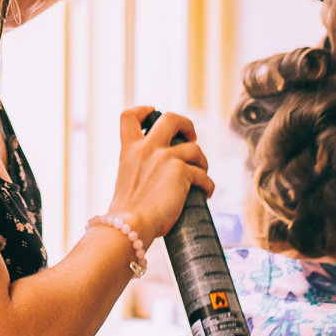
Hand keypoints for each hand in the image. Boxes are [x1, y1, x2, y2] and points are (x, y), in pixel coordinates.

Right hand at [106, 106, 212, 243]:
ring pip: (195, 149)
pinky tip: (206, 194)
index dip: (143, 109)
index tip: (152, 111)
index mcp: (129, 150)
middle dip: (186, 125)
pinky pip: (203, 175)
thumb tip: (162, 176)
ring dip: (202, 162)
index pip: (130, 116)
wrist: (130, 226)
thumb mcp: (127, 180)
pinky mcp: (181, 171)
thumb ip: (141, 169)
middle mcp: (147, 148)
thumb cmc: (127, 213)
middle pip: (171, 118)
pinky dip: (208, 185)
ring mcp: (164, 157)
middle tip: (191, 138)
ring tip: (201, 175)